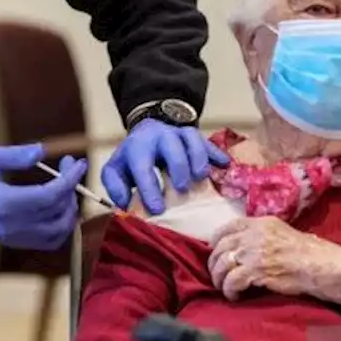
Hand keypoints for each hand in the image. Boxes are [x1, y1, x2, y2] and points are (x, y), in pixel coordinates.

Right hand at [0, 145, 85, 249]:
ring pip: (59, 231)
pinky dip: (62, 225)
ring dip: (70, 208)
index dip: (69, 180)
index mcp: (4, 203)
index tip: (79, 163)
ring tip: (65, 187)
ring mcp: (15, 237)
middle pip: (58, 213)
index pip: (49, 197)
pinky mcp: (17, 242)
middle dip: (71, 188)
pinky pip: (50, 240)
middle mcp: (13, 225)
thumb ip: (15, 155)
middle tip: (68, 167)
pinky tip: (59, 206)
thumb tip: (43, 151)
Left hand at [101, 119, 229, 214]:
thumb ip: (115, 186)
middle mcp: (159, 135)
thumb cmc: (133, 158)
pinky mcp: (193, 136)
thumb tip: (125, 204)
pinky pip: (207, 141)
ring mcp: (178, 133)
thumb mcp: (116, 170)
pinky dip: (216, 153)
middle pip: (170, 145)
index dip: (149, 188)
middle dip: (178, 167)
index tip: (158, 209)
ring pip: (191, 138)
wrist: (146, 132)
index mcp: (137, 146)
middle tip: (182, 189)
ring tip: (201, 177)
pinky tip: (225, 165)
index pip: (142, 166)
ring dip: (198, 157)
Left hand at [208, 218, 340, 303]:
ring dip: (219, 279)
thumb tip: (245, 246)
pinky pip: (231, 281)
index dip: (217, 240)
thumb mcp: (282, 233)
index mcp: (260, 223)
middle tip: (217, 275)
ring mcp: (253, 251)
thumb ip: (262, 235)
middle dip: (215, 263)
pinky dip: (229, 290)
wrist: (322, 266)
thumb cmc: (309, 253)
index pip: (228, 227)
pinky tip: (234, 296)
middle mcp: (254, 234)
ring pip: (222, 264)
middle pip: (221, 247)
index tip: (215, 252)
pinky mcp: (256, 270)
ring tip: (224, 288)